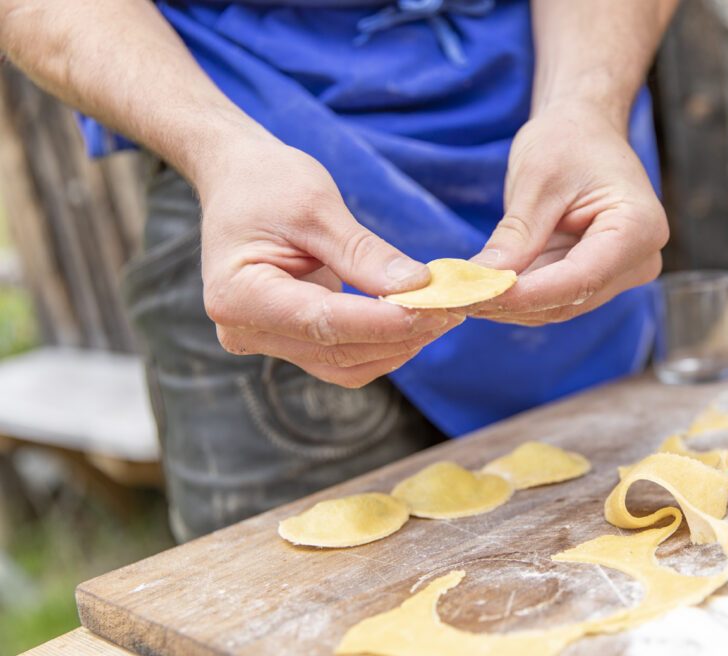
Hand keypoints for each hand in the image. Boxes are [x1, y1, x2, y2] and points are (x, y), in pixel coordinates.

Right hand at [198, 140, 462, 386]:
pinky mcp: (289, 341)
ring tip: (441, 315)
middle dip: (400, 334)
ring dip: (397, 346)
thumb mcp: (316, 207)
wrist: (238, 181)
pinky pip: (342, 358)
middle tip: (453, 309)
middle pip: (337, 350)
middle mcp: (244, 330)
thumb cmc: (267, 183)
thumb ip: (363, 253)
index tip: (437, 309)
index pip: (323, 322)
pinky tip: (414, 321)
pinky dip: (382, 345)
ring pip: (345, 365)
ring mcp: (265, 341)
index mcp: (238, 294)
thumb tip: (417, 286)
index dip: (385, 322)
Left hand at [468, 103, 667, 325]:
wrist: (584, 131)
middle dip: (512, 302)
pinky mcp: (596, 278)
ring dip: (509, 305)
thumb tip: (483, 281)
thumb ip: (517, 233)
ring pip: (559, 306)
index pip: (581, 278)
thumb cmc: (568, 141)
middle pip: (571, 299)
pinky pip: (553, 298)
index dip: (527, 294)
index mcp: (638, 228)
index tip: (477, 297)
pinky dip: (517, 296)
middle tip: (456, 298)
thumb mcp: (538, 179)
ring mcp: (620, 274)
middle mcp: (639, 260)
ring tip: (460, 294)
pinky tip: (480, 289)